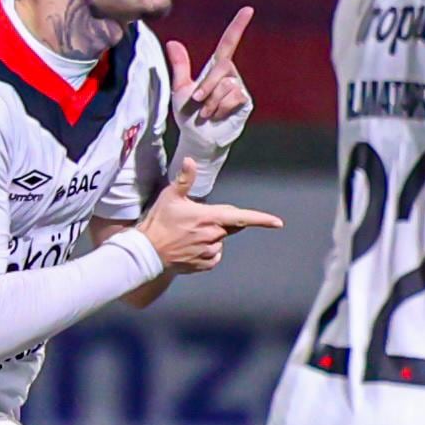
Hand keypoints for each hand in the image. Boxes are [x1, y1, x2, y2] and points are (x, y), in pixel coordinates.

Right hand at [136, 160, 281, 272]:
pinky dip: (208, 250)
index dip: (262, 219)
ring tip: (189, 234)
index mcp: (209, 217)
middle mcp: (214, 236)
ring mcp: (210, 251)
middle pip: (230, 225)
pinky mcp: (205, 264)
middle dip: (221, 220)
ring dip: (212, 235)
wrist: (147, 252)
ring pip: (220, 240)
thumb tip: (190, 160)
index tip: (277, 222)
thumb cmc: (159, 222)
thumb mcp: (170, 196)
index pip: (242, 217)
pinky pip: (214, 255)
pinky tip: (191, 246)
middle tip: (198, 218)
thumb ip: (185, 179)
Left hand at [164, 5, 253, 134]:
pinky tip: (216, 116)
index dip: (238, 25)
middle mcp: (230, 74)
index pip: (229, 42)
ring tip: (206, 112)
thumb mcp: (180, 88)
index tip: (248, 9)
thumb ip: (180, 65)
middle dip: (205, 87)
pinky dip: (219, 108)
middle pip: (220, 69)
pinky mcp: (244, 101)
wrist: (197, 136)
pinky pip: (232, 97)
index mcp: (216, 68)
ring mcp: (238, 87)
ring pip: (225, 86)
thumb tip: (173, 42)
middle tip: (197, 102)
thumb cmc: (189, 114)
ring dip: (211, 102)